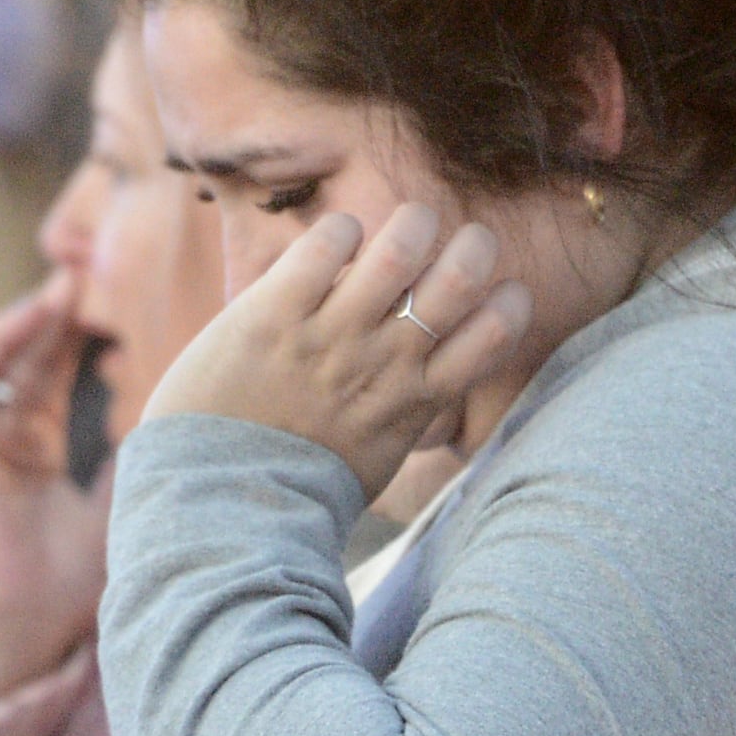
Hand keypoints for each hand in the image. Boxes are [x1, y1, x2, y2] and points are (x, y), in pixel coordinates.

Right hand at [0, 274, 108, 705]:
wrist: (20, 624)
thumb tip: (179, 422)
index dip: (84, 344)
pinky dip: (3, 337)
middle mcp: (4, 442)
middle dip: (63, 318)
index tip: (124, 308)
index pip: (56, 384)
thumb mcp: (117, 509)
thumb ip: (134, 464)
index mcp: (35, 458)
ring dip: (34, 317)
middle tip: (102, 273)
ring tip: (72, 280)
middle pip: (32, 362)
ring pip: (5, 358)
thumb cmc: (65, 584)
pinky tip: (38, 309)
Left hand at [142, 202, 534, 504]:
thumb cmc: (301, 488)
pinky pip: (326, 243)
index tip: (495, 295)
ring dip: (411, 226)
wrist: (226, 508)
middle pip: (462, 276)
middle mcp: (383, 361)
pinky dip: (340, 232)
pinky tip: (334, 247)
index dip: (509, 301)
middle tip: (456, 246)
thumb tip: (424, 385)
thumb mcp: (375, 458)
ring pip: (400, 247)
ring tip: (399, 234)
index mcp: (415, 399)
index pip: (496, 333)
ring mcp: (330, 335)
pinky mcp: (273, 314)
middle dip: (474, 246)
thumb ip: (405, 413)